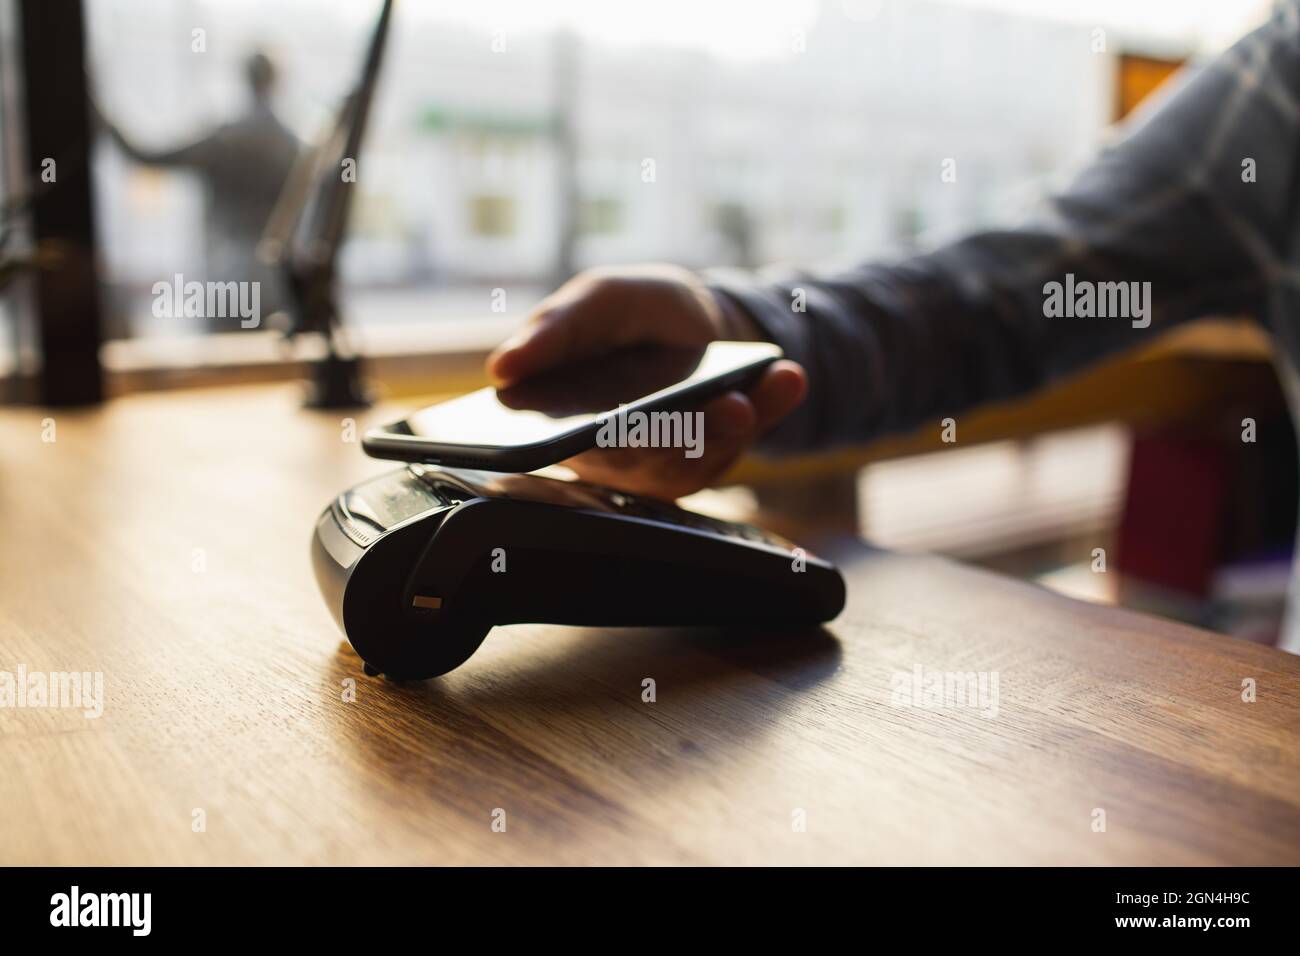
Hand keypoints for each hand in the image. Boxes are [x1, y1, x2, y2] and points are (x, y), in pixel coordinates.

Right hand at [486, 264, 805, 498]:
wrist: (698, 320)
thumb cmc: (632, 312)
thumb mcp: (595, 300)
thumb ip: (553, 329)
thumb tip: (502, 368)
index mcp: (560, 421)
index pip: (557, 445)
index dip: (577, 444)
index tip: (600, 431)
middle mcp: (611, 454)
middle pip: (634, 458)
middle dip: (673, 435)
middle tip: (702, 410)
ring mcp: (665, 461)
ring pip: (691, 460)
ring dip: (726, 428)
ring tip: (744, 397)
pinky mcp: (713, 458)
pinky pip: (739, 444)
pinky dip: (766, 409)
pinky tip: (786, 379)